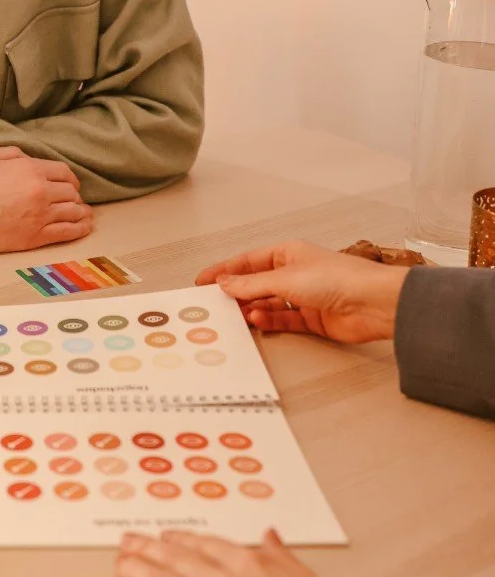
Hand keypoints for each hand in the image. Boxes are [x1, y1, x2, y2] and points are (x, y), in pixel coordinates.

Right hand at [0, 146, 92, 253]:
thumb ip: (11, 153)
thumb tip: (26, 158)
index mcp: (30, 169)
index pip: (63, 172)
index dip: (69, 178)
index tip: (70, 184)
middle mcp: (40, 191)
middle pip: (70, 192)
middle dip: (74, 195)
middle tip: (74, 200)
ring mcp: (40, 216)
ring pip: (73, 212)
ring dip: (82, 212)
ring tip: (86, 215)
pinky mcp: (34, 238)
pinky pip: (66, 232)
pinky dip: (79, 229)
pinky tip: (85, 227)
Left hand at [102, 528, 333, 576]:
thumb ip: (283, 556)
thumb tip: (269, 534)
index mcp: (250, 565)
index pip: (207, 546)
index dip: (183, 540)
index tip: (168, 537)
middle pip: (177, 560)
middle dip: (150, 549)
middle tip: (129, 541)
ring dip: (137, 572)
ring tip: (120, 563)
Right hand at [195, 239, 408, 342]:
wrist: (372, 303)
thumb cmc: (338, 278)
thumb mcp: (285, 278)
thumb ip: (252, 284)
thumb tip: (226, 282)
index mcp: (288, 253)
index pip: (248, 261)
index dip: (225, 270)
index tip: (203, 280)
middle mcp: (295, 273)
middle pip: (257, 283)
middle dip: (238, 293)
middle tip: (215, 304)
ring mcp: (303, 296)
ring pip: (269, 304)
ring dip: (254, 309)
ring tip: (238, 316)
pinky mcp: (313, 318)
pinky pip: (283, 320)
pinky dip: (270, 322)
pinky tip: (258, 322)